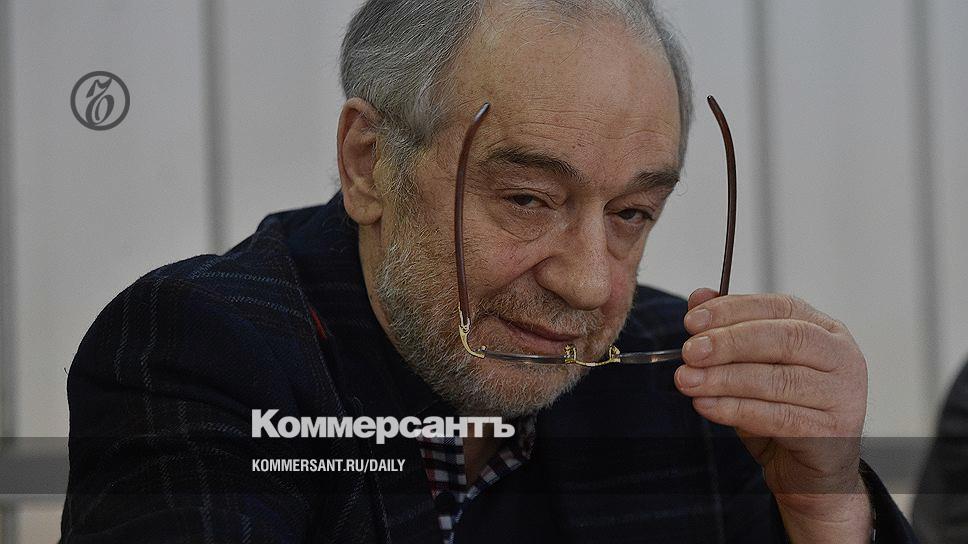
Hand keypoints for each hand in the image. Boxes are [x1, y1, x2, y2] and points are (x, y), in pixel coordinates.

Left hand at [675, 288, 872, 542]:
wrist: (807, 470)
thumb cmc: (780, 408)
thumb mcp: (750, 365)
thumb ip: (728, 329)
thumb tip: (698, 296)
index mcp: (824, 329)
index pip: (780, 307)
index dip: (733, 310)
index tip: (691, 321)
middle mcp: (841, 357)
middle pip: (783, 339)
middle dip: (729, 343)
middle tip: (688, 352)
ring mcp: (844, 395)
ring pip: (779, 380)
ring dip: (725, 379)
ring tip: (687, 381)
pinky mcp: (834, 432)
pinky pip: (780, 418)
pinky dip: (737, 410)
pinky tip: (706, 405)